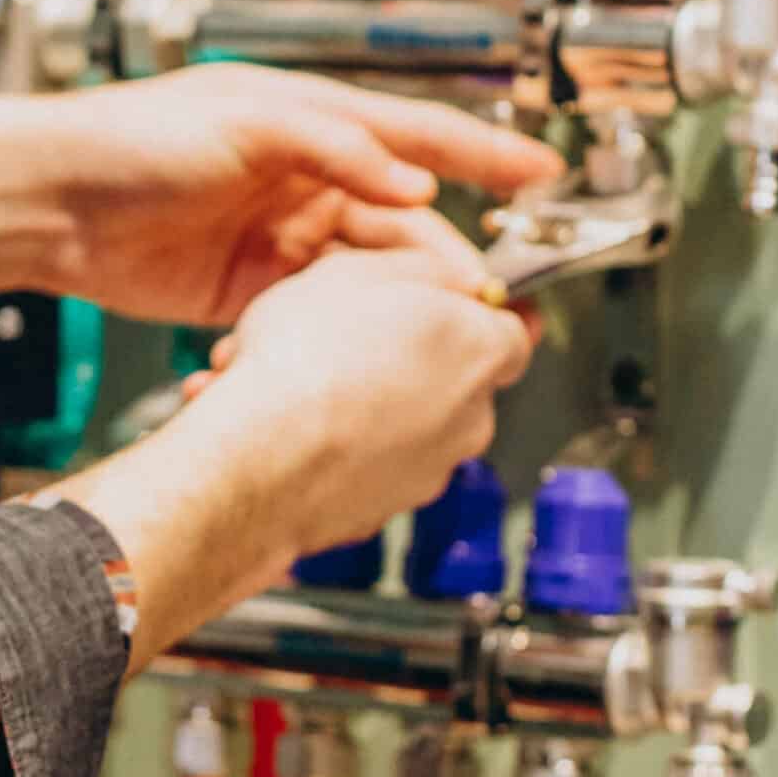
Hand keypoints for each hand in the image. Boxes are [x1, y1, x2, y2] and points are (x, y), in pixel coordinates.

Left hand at [42, 64, 557, 329]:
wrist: (50, 200)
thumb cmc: (132, 138)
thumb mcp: (245, 123)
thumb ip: (332, 147)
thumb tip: (410, 184)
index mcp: (310, 123)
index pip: (416, 137)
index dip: (483, 155)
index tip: (542, 173)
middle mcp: (303, 177)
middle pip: (400, 220)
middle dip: (446, 259)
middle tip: (488, 298)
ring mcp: (277, 236)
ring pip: (365, 273)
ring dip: (398, 304)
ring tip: (435, 335)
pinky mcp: (246, 289)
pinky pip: (315, 312)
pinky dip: (337, 332)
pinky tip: (357, 353)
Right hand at [60, 245, 535, 663]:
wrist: (261, 454)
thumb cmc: (307, 360)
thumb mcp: (361, 267)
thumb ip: (421, 267)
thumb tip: (443, 274)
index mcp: (480, 350)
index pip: (516, 327)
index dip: (480, 309)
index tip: (457, 301)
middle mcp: (469, 418)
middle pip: (454, 376)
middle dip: (407, 356)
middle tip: (351, 333)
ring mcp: (428, 471)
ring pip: (403, 423)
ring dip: (362, 400)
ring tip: (297, 377)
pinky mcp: (382, 509)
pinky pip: (366, 465)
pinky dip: (337, 444)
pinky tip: (286, 420)